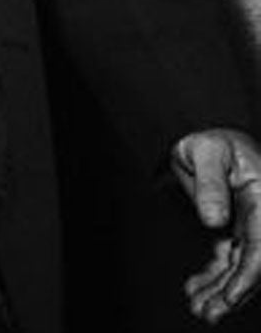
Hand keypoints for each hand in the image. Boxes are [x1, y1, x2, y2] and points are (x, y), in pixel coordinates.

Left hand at [171, 128, 260, 321]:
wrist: (205, 135)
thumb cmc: (209, 139)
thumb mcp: (206, 151)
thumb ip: (211, 184)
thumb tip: (214, 220)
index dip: (249, 275)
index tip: (231, 296)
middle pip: (253, 263)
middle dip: (233, 293)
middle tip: (207, 313)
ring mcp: (250, 228)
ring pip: (239, 267)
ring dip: (220, 291)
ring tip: (199, 309)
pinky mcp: (235, 231)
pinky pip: (227, 260)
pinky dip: (212, 278)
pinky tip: (194, 290)